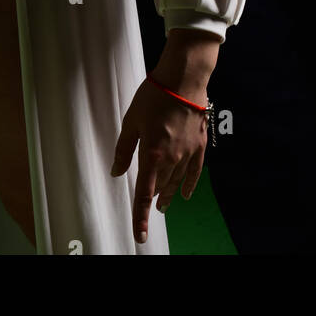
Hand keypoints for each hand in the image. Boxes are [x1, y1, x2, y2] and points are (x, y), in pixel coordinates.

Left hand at [111, 75, 209, 243]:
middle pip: (161, 187)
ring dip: (169, 194)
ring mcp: (188, 152)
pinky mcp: (200, 144)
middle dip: (153, 200)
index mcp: (152, 154)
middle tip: (150, 210)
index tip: (140, 236)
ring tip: (164, 205)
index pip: (144, 194)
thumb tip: (116, 172)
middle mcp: (171, 158)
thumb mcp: (131, 121)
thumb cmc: (154, 96)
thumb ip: (124, 149)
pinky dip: (189, 185)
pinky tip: (186, 194)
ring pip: (176, 182)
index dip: (141, 217)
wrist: (184, 79)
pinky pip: (194, 172)